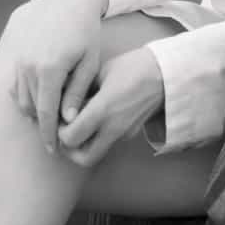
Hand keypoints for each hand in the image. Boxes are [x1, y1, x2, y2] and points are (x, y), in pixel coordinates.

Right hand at [0, 0, 107, 154]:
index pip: (46, 113)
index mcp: (50, 70)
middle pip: (32, 109)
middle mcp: (29, 66)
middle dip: (42, 125)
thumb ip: (77, 93)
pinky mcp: (16, 55)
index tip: (53, 150)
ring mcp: (19, 60)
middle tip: (55, 136)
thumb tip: (69, 120)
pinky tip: (40, 100)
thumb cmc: (85, 32)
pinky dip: (25, 97)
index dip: (48, 135)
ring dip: (34, 112)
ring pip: (21, 98)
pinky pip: (15, 85)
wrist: (69, 2)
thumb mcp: (89, 63)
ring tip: (49, 119)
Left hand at [57, 47, 164, 167]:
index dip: (58, 131)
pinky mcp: (130, 134)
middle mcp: (114, 127)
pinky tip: (96, 119)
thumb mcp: (100, 71)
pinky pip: (107, 143)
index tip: (59, 117)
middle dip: (69, 148)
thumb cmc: (133, 66)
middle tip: (65, 130)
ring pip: (96, 155)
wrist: (166, 74)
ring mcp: (124, 134)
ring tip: (79, 126)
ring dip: (83, 146)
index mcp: (103, 109)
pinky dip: (96, 137)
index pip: (70, 137)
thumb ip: (79, 91)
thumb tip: (59, 102)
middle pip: (83, 158)